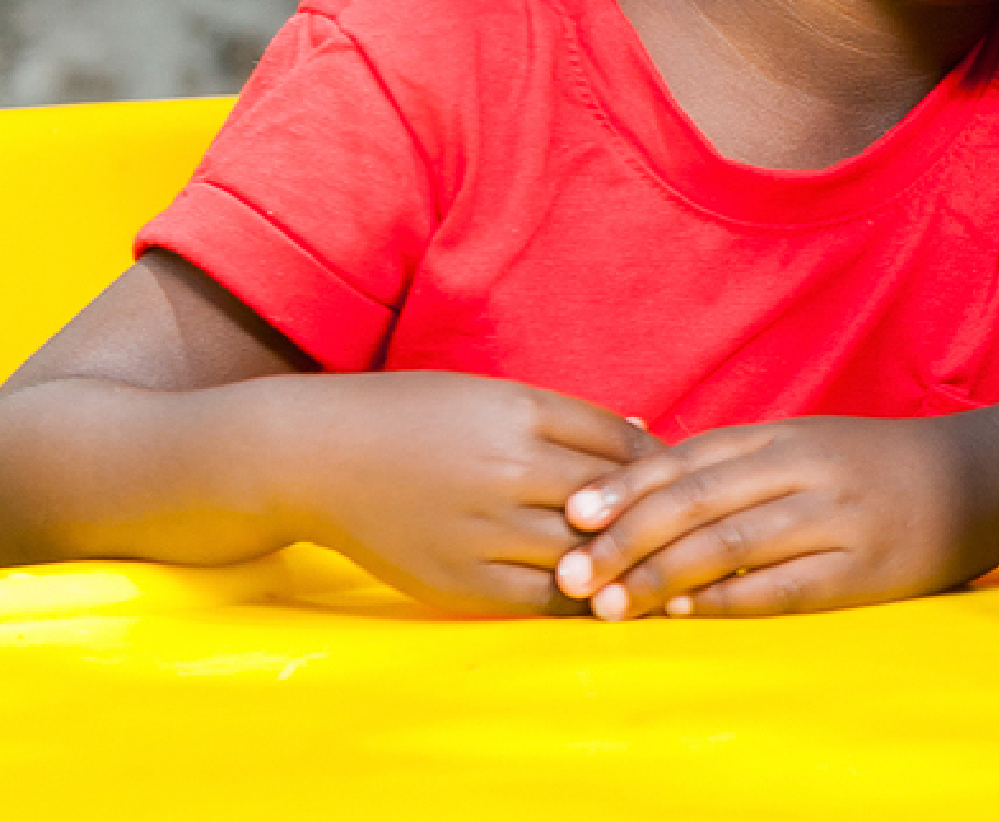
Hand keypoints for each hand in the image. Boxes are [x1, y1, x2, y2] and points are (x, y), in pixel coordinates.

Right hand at [267, 372, 658, 613]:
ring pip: (588, 556)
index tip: (677, 481)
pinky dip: (580, 598)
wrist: (314, 458)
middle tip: (685, 533)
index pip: (625, 448)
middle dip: (654, 519)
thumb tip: (646, 438)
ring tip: (652, 567)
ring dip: (624, 564)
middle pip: (617, 504)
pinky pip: (544, 600)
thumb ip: (571, 421)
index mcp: (522, 415)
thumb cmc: (414, 419)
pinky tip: (599, 592)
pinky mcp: (459, 582)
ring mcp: (482, 532)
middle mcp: (507, 472)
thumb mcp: (494, 397)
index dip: (660, 468)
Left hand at [553, 403, 998, 620]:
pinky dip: (726, 599)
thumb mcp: (808, 445)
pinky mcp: (862, 566)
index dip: (625, 488)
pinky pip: (780, 586)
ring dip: (660, 574)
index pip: (689, 458)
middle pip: (697, 500)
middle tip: (572, 575)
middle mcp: (805, 468)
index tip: (571, 516)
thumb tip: (642, 490)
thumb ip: (736, 463)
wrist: (979, 479)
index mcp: (786, 435)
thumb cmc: (877, 467)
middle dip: (625, 538)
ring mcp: (835, 516)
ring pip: (730, 543)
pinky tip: (685, 612)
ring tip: (611, 605)